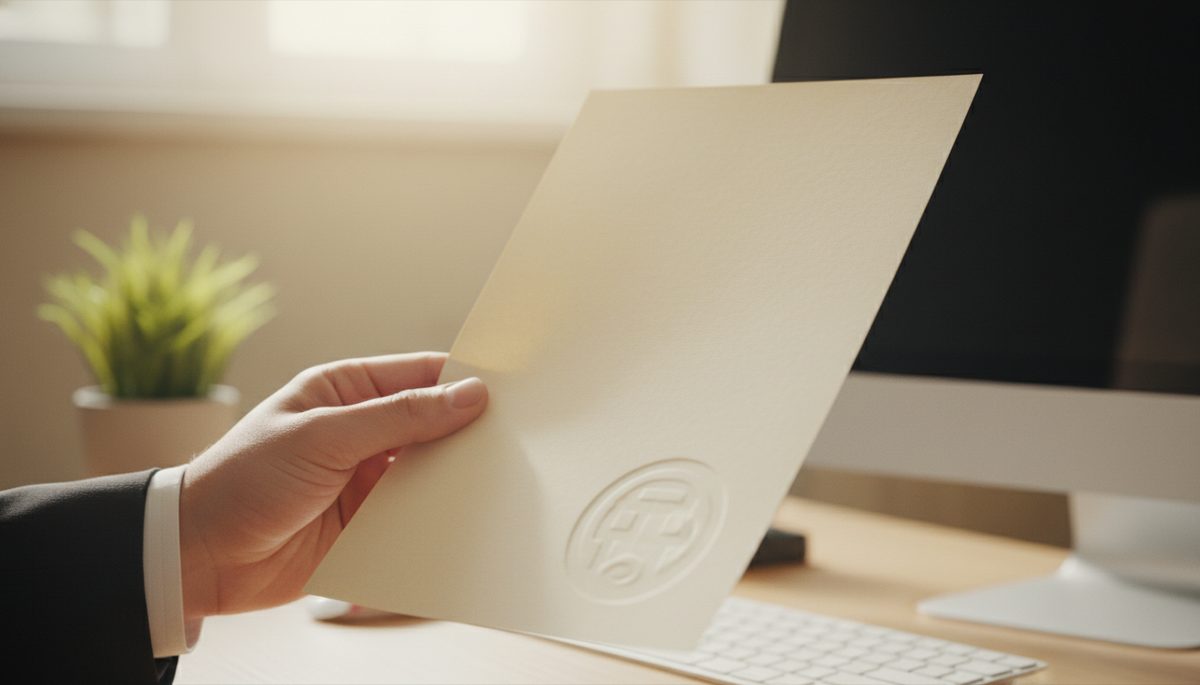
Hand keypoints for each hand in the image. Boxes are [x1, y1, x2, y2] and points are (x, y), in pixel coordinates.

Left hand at [178, 352, 486, 621]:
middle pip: (433, 425)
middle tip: (520, 439)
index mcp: (345, 391)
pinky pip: (416, 517)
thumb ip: (399, 417)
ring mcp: (365, 479)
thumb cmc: (243, 479)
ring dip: (457, 479)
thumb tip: (467, 395)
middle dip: (469, 433)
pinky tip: (467, 519)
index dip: (464, 379)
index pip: (420, 375)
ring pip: (430, 473)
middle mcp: (360, 432)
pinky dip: (439, 518)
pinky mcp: (367, 525)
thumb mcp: (323, 436)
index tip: (511, 390)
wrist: (199, 557)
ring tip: (504, 481)